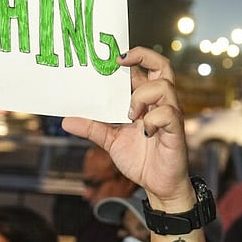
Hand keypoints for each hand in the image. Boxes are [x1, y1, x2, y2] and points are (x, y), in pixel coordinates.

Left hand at [62, 47, 193, 209]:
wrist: (158, 185)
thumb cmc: (141, 159)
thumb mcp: (111, 140)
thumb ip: (92, 128)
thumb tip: (66, 120)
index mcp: (146, 101)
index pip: (144, 68)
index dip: (132, 56)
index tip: (112, 58)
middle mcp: (160, 103)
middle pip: (162, 66)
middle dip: (143, 56)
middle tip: (121, 62)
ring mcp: (170, 115)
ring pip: (163, 87)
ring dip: (141, 96)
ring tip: (130, 114)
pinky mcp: (176, 131)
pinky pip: (168, 114)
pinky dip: (152, 120)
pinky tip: (144, 132)